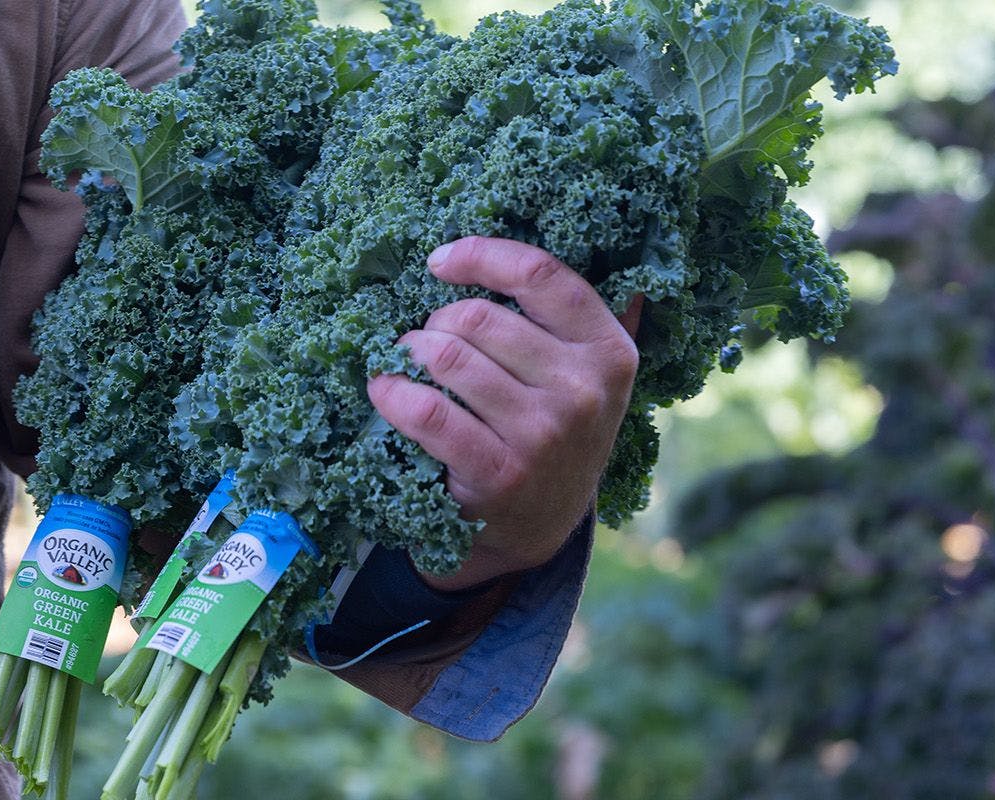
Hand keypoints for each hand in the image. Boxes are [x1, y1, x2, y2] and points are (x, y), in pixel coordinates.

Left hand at [367, 237, 641, 591]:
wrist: (538, 525)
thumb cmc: (551, 428)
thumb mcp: (586, 374)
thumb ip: (571, 313)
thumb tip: (551, 222)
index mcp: (610, 351)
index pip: (541, 275)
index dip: (481, 255)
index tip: (440, 262)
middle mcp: (583, 391)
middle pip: (480, 317)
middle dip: (437, 322)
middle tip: (426, 340)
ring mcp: (543, 435)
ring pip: (448, 357)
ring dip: (410, 353)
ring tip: (406, 363)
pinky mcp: (499, 474)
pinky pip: (429, 412)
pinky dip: (393, 393)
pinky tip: (384, 389)